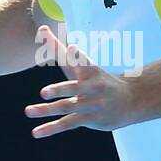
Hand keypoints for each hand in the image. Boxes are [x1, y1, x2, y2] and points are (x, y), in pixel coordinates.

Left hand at [24, 25, 140, 137]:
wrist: (131, 100)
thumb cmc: (98, 80)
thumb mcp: (83, 65)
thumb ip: (60, 50)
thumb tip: (41, 28)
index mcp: (89, 70)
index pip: (80, 60)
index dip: (75, 55)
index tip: (70, 47)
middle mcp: (91, 87)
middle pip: (74, 87)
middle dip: (59, 90)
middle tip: (44, 92)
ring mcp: (91, 104)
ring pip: (67, 107)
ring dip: (47, 110)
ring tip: (28, 111)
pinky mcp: (90, 119)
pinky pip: (68, 124)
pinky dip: (51, 128)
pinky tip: (36, 132)